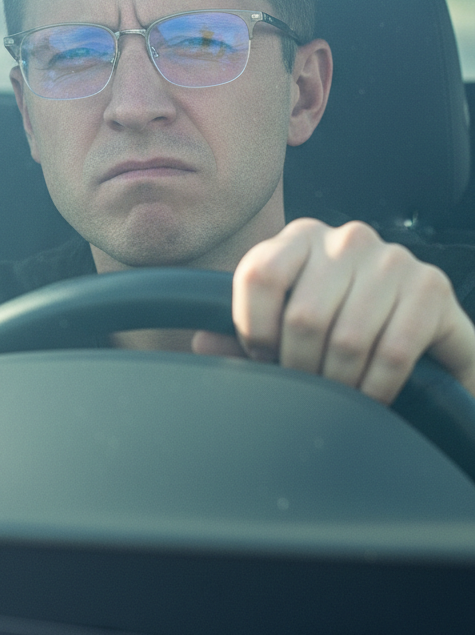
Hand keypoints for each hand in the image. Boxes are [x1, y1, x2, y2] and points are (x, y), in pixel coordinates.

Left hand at [191, 218, 474, 403]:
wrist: (423, 336)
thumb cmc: (340, 325)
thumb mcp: (287, 324)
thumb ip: (241, 333)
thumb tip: (202, 341)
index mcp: (299, 237)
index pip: (258, 276)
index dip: (253, 330)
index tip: (263, 358)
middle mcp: (346, 237)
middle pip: (303, 317)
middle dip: (299, 368)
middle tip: (306, 388)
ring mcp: (392, 258)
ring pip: (347, 339)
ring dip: (338, 384)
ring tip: (336, 396)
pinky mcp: (431, 287)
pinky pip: (393, 352)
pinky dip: (376, 387)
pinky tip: (371, 398)